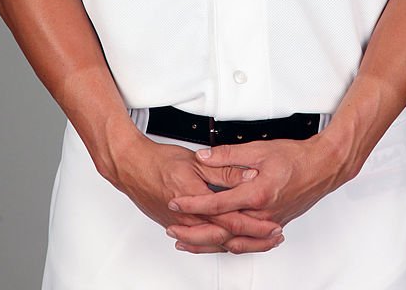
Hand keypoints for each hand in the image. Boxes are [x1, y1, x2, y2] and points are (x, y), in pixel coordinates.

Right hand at [107, 132, 284, 253]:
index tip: (272, 225)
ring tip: (259, 242)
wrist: (132, 167)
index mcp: (197, 201)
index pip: (231, 220)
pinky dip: (218, 245)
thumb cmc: (160, 161)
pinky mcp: (176, 227)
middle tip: (272, 238)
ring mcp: (182, 226)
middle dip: (252, 240)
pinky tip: (228, 245)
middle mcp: (189, 219)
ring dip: (239, 244)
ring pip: (214, 243)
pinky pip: (201, 242)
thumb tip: (248, 176)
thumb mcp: (196, 160)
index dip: (254, 225)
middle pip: (226, 238)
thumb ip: (224, 170)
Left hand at [166, 135, 346, 253]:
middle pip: (222, 231)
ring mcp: (270, 223)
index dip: (192, 203)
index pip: (217, 204)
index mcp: (257, 193)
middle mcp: (263, 214)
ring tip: (188, 244)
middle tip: (173, 230)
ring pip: (234, 242)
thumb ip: (229, 155)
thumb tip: (204, 157)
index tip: (175, 201)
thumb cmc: (296, 157)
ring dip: (209, 244)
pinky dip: (231, 246)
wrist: (323, 167)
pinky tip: (221, 246)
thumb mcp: (259, 149)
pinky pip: (249, 242)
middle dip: (194, 232)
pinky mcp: (275, 225)